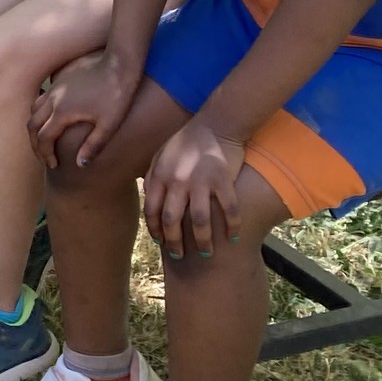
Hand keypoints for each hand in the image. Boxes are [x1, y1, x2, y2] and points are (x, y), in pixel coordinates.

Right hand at [30, 49, 142, 170]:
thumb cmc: (117, 95)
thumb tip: (80, 165)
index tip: (54, 165)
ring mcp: (55, 89)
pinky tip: (52, 117)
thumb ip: (93, 146)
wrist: (118, 63)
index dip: (46, 154)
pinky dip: (40, 112)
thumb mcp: (109, 125)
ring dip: (35, 127)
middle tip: (44, 157)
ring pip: (34, 110)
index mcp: (63, 112)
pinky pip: (41, 99)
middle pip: (32, 126)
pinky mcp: (60, 81)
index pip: (44, 138)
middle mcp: (53, 100)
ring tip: (45, 139)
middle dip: (36, 144)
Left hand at [143, 117, 245, 258]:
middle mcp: (177, 181)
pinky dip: (232, 226)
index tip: (160, 242)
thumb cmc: (186, 141)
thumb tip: (148, 198)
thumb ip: (152, 177)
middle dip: (174, 243)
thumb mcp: (160, 156)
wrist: (215, 124)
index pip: (152, 210)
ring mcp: (201, 182)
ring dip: (202, 241)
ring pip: (199, 221)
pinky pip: (229, 210)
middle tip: (178, 256)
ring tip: (206, 253)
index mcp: (159, 176)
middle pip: (172, 220)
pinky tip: (233, 237)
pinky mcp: (224, 180)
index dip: (155, 230)